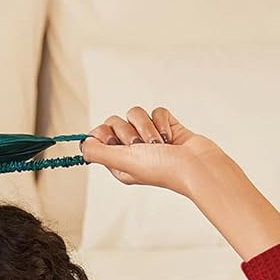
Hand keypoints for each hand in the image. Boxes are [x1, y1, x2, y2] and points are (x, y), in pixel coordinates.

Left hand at [80, 106, 225, 198]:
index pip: (99, 136)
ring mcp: (149, 137)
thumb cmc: (162, 169)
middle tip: (140, 146)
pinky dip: (162, 122)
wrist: (196, 165)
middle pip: (115, 121)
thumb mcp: (124, 162)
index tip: (112, 139)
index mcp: (118, 162)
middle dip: (128, 131)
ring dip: (147, 128)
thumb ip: (100, 153)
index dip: (103, 133)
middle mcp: (131, 150)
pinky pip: (156, 111)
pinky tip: (170, 137)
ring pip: (136, 113)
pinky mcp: (165, 126)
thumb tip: (82, 145)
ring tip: (158, 144)